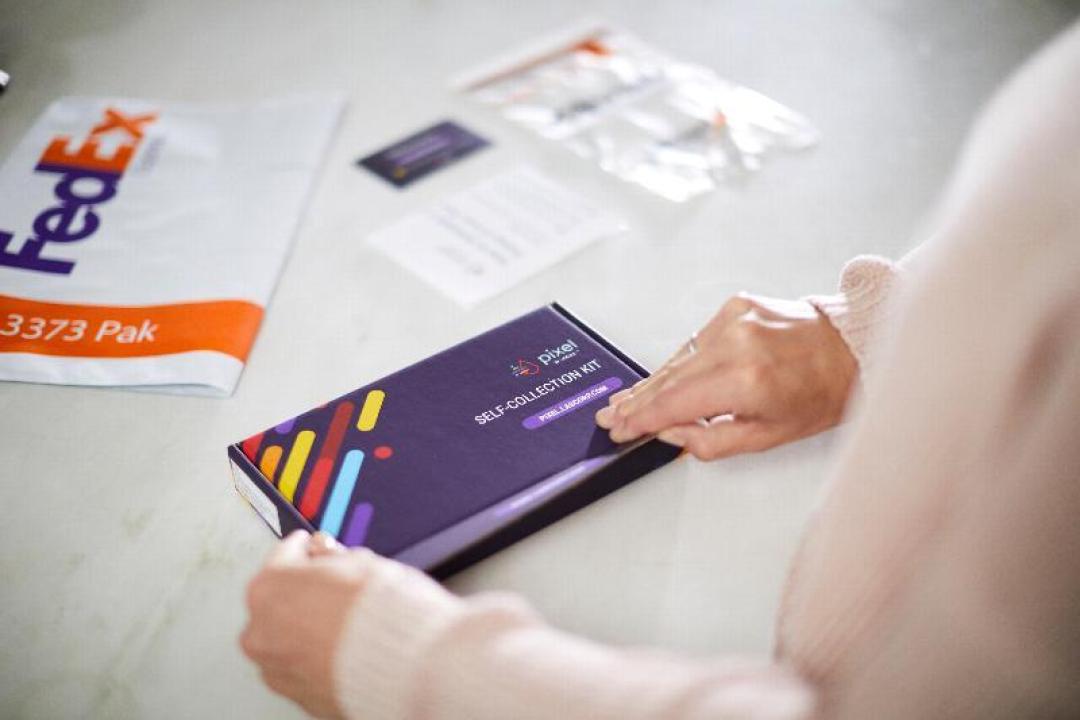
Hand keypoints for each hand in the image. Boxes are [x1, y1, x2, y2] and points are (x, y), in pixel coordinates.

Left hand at [240, 531, 368, 718]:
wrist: (405, 662)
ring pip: (286, 638)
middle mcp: (262, 630)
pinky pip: (300, 667)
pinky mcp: (296, 694)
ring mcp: (276, 667)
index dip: (307, 549)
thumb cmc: (383, 612)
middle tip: (335, 588)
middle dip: (303, 592)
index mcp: (270, 588)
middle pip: (278, 601)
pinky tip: (342, 649)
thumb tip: (332, 561)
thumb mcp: (360, 560)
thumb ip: (334, 559)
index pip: (284, 555)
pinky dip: (315, 657)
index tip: (315, 550)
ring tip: (343, 623)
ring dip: (306, 628)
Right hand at [595, 294, 856, 459]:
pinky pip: (695, 340)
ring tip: (629, 401)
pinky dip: (680, 360)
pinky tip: (665, 376)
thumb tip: (672, 433)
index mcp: (745, 381)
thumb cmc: (822, 391)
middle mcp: (735, 344)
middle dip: (637, 401)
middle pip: (668, 378)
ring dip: (653, 382)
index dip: (641, 419)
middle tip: (611, 417)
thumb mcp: (769, 436)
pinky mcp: (735, 305)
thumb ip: (711, 441)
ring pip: (678, 357)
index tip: (621, 429)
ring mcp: (733, 320)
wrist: (853, 345)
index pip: (673, 403)